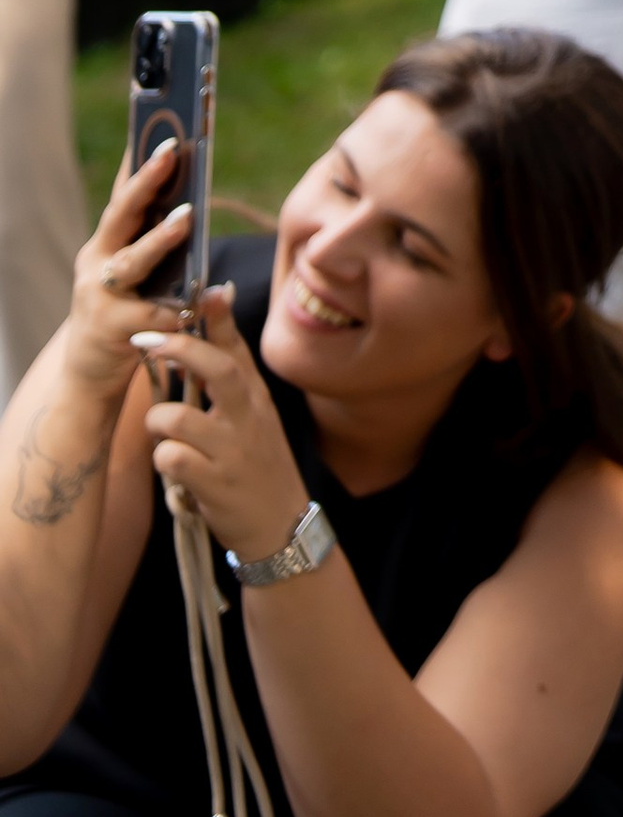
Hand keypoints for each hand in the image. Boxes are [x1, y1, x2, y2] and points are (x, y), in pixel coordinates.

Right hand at [59, 142, 195, 395]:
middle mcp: (97, 263)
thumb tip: (191, 203)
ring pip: (134, 260)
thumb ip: (153, 244)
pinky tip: (204, 298)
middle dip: (146, 181)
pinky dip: (179, 307)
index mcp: (105, 245)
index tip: (157, 124)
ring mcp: (101, 296)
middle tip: (172, 151)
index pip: (122, 195)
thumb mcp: (132, 274)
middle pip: (121, 215)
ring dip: (160, 238)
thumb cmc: (122, 315)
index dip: (136, 160)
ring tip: (187, 216)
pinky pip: (154, 313)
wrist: (89, 376)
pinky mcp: (113, 329)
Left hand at [136, 286, 313, 565]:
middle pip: (216, 369)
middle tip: (147, 340)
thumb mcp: (256, 414)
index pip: (238, 347)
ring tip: (163, 431)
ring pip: (178, 419)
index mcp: (256, 396)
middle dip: (178, 350)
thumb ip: (235, 372)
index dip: (218, 317)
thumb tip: (219, 317)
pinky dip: (164, 460)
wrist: (281, 525)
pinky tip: (174, 467)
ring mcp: (232, 452)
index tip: (201, 291)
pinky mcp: (215, 486)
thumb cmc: (258, 462)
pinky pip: (172, 460)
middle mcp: (248, 418)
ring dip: (159, 422)